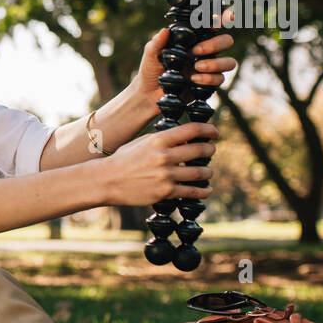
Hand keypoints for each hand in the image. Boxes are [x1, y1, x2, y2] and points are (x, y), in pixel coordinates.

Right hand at [98, 122, 218, 207]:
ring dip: (208, 171)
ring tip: (207, 172)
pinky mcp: (165, 192)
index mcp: (158, 140)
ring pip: (200, 172)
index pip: (192, 130)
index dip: (209, 129)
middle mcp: (164, 156)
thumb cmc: (123, 160)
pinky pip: (192, 191)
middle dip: (210, 149)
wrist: (107, 181)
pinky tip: (207, 189)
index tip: (215, 133)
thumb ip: (163, 139)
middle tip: (211, 150)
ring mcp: (165, 175)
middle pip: (200, 150)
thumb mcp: (141, 142)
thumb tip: (185, 137)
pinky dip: (203, 191)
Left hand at [134, 8, 237, 106]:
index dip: (222, 19)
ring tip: (196, 67)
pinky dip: (208, 78)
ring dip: (215, 63)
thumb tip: (164, 31)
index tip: (222, 18)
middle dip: (215, 44)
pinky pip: (220, 79)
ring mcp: (208, 67)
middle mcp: (205, 51)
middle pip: (227, 41)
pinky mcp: (208, 83)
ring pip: (229, 62)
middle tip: (195, 51)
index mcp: (193, 39)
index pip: (212, 26)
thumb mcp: (150, 55)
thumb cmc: (151, 71)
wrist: (150, 95)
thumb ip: (156, 43)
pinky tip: (194, 80)